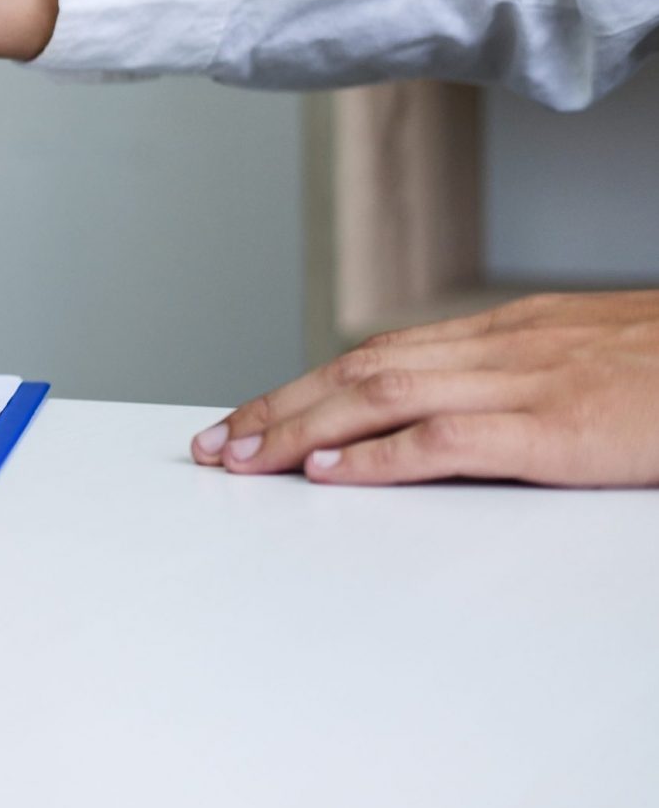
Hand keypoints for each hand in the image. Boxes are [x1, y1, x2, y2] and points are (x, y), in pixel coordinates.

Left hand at [190, 291, 658, 486]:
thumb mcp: (593, 364)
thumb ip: (521, 382)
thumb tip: (452, 416)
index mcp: (511, 331)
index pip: (380, 353)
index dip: (306, 386)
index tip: (249, 417)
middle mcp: (504, 346)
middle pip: (360, 370)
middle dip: (277, 407)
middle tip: (214, 445)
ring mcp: (528, 382)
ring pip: (381, 395)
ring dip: (299, 429)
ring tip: (241, 460)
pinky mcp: (557, 428)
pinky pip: (446, 439)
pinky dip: (377, 457)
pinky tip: (326, 476)